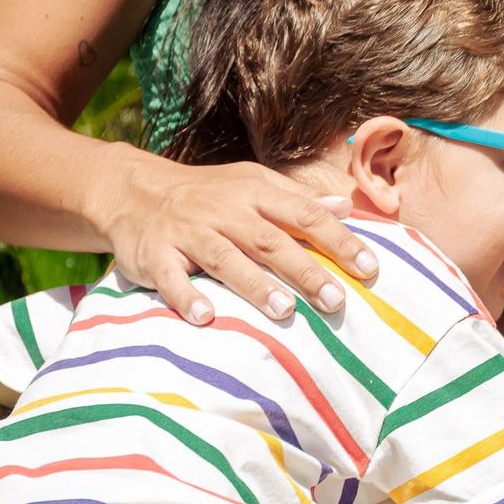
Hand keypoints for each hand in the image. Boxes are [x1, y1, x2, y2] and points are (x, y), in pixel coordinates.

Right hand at [98, 159, 377, 323]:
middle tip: (336, 301)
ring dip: (255, 285)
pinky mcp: (154, 254)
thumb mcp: (254, 185)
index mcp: (255, 193)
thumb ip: (298, 200)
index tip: (369, 268)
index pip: (305, 215)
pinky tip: (207, 318)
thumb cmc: (210, 195)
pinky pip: (170, 278)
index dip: (339, 240)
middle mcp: (225, 210)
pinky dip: (187, 297)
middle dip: (305, 271)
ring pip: (226, 258)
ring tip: (285, 311)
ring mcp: (188, 231)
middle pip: (271, 241)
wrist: (133, 189)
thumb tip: (346, 208)